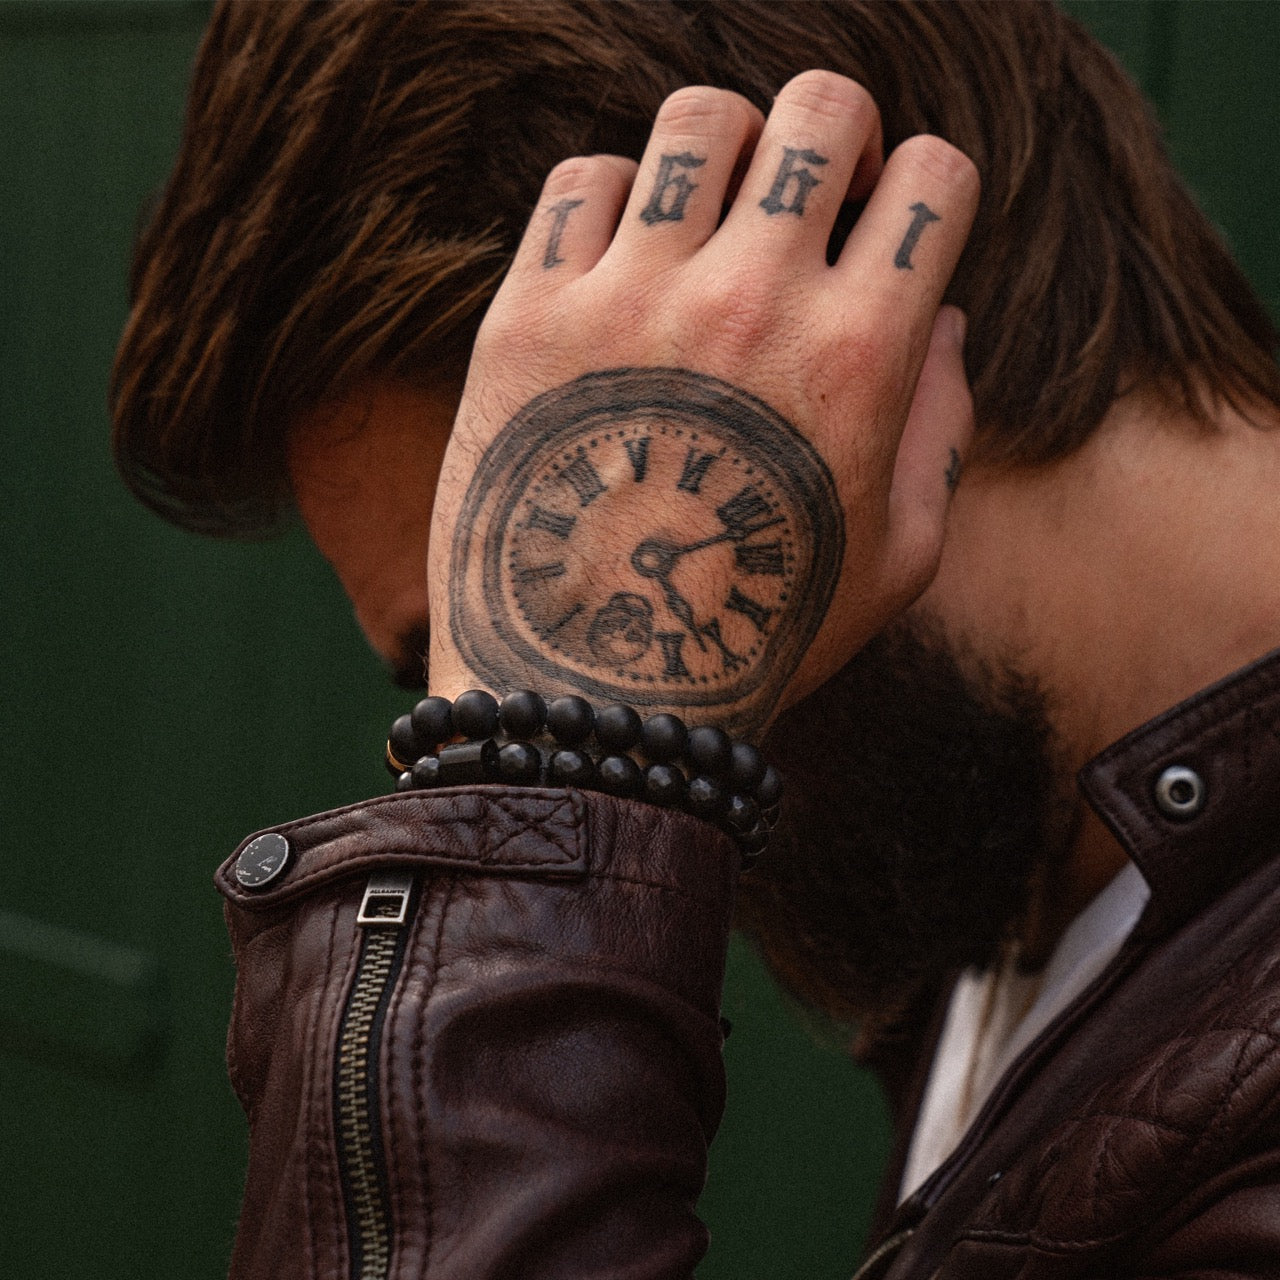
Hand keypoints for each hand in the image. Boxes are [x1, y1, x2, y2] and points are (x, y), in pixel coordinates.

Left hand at [428, 71, 978, 737]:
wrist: (589, 694)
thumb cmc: (757, 638)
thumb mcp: (899, 559)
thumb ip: (942, 426)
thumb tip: (941, 318)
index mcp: (859, 356)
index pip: (935, 174)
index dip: (924, 187)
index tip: (889, 225)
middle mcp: (750, 300)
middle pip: (823, 109)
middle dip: (838, 136)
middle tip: (810, 200)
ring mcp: (629, 297)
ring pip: (698, 120)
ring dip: (726, 151)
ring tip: (711, 221)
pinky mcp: (528, 313)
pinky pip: (582, 179)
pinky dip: (614, 200)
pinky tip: (622, 262)